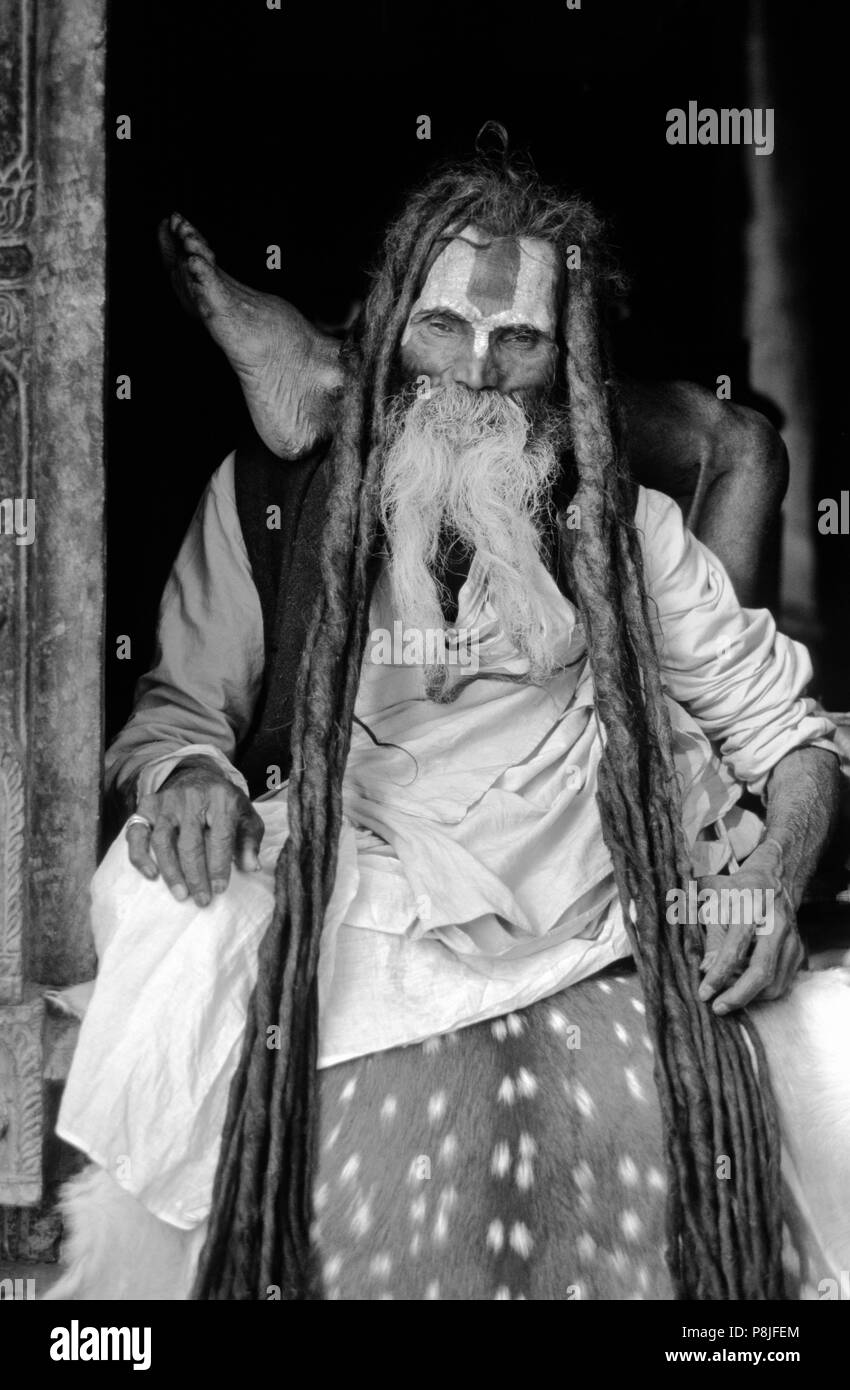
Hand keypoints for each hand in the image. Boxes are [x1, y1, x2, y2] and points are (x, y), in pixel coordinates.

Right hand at [126, 756, 263, 906]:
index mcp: (221, 799)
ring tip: (181, 894)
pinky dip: (140, 855)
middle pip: (190, 843)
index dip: (219, 867)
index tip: (219, 890)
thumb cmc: (224, 805)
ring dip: (171, 871)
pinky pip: (136, 832)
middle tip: (202, 900)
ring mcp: (166, 801)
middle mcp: (191, 797)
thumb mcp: (246, 817)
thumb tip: (251, 867)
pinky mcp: (147, 806)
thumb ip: (250, 841)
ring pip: (163, 841)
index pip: (219, 837)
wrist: (198, 776)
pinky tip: (151, 874)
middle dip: (196, 876)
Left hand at [695, 854, 803, 1014]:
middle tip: (718, 1008)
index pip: (735, 947)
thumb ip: (712, 937)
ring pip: (775, 982)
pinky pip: (783, 982)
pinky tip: (744, 988)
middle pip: (762, 970)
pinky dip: (763, 992)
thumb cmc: (738, 891)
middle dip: (738, 995)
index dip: (718, 973)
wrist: (774, 879)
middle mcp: (777, 923)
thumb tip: (707, 970)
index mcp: (752, 906)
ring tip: (727, 996)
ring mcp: (792, 939)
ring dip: (750, 996)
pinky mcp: (799, 951)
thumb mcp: (716, 903)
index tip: (704, 993)